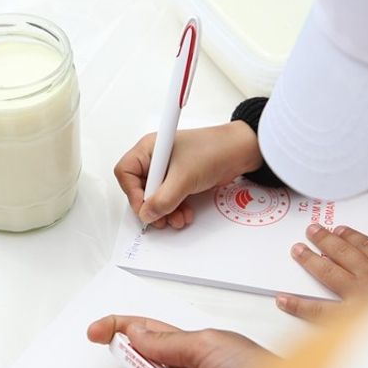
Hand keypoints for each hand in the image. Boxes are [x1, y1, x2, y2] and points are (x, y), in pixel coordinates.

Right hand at [115, 122, 261, 228]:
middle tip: (161, 219)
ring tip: (178, 218)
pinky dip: (175, 209)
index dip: (132, 192)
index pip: (126, 173)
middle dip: (152, 206)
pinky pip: (169, 200)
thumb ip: (163, 199)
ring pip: (155, 197)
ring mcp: (168, 171)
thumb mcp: (184, 178)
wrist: (241, 152)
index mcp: (149, 149)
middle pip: (139, 188)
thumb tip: (147, 214)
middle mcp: (155, 159)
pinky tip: (185, 214)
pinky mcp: (180, 180)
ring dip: (166, 212)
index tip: (146, 207)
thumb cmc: (213, 150)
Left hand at [278, 223, 367, 321]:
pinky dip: (298, 306)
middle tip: (311, 231)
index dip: (352, 236)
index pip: (367, 246)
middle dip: (325, 240)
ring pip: (328, 271)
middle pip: (343, 252)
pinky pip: (318, 311)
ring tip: (296, 250)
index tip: (340, 229)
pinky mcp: (347, 317)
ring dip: (310, 260)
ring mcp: (357, 294)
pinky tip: (282, 300)